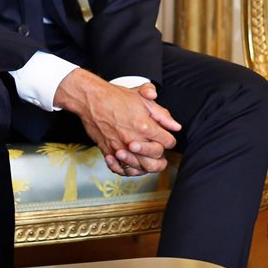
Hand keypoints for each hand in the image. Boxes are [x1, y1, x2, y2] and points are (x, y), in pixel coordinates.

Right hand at [54, 69, 181, 176]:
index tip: (166, 138)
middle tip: (159, 152)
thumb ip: (162, 114)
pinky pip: (119, 169)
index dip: (170, 140)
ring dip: (146, 166)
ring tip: (147, 160)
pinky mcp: (107, 151)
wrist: (91, 99)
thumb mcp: (143, 99)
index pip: (167, 142)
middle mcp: (133, 139)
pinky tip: (130, 165)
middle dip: (161, 157)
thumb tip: (175, 126)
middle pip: (156, 160)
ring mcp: (119, 147)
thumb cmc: (116, 96)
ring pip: (139, 168)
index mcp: (145, 126)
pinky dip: (126, 170)